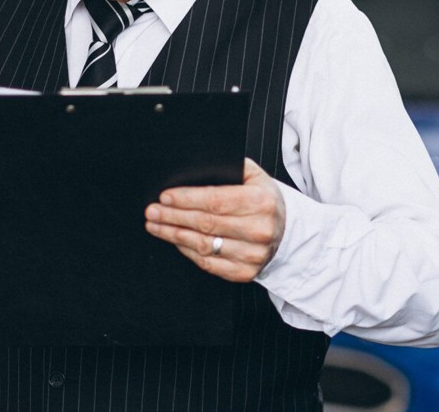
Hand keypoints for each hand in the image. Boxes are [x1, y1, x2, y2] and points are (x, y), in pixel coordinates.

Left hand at [144, 158, 285, 282]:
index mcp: (261, 202)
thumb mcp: (255, 177)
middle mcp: (258, 230)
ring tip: (155, 225)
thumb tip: (196, 166)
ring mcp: (252, 255)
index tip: (165, 197)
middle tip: (152, 211)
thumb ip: (230, 168)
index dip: (186, 199)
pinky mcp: (244, 272)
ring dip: (173, 235)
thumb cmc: (264, 201)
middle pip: (205, 223)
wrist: (286, 232)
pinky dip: (186, 251)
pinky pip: (208, 263)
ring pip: (203, 245)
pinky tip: (174, 240)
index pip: (215, 200)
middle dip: (173, 217)